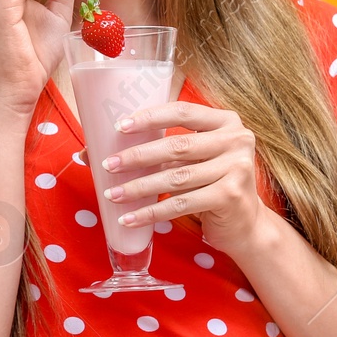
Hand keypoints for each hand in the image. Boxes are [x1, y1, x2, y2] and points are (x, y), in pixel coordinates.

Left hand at [97, 102, 265, 254]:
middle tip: (108, 164)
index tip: (119, 127)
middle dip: (137, 156)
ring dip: (138, 187)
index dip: (149, 117)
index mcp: (225, 121)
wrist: (246, 224)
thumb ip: (159, 149)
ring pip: (175, 177)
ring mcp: (237, 168)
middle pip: (176, 145)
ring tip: (112, 194)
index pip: (182, 111)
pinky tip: (129, 218)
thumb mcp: (192, 160)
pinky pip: (180, 204)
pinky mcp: (230, 196)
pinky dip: (151, 212)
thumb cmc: (209, 184)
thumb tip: (90, 152)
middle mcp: (236, 140)